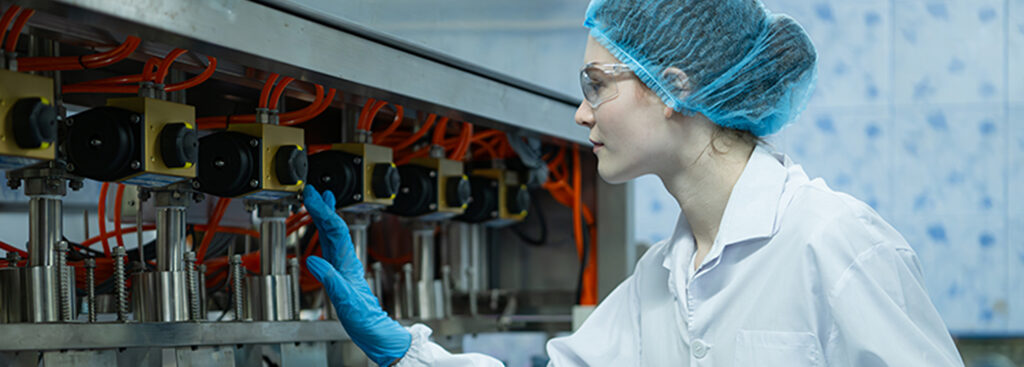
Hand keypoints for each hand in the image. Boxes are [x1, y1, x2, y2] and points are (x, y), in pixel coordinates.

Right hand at [303, 185, 409, 365]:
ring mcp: (343, 265)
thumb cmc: (363, 318)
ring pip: (332, 235)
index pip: (335, 230)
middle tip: (311, 191)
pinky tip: (322, 229)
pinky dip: (325, 233)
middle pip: (334, 227)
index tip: (312, 196)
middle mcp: (346, 261)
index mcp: (347, 264)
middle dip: (322, 208)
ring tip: (319, 200)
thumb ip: (330, 279)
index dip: (323, 211)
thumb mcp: (345, 300)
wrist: (373, 331)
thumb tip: (312, 260)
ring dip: (324, 216)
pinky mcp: (341, 272)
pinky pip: (331, 246)